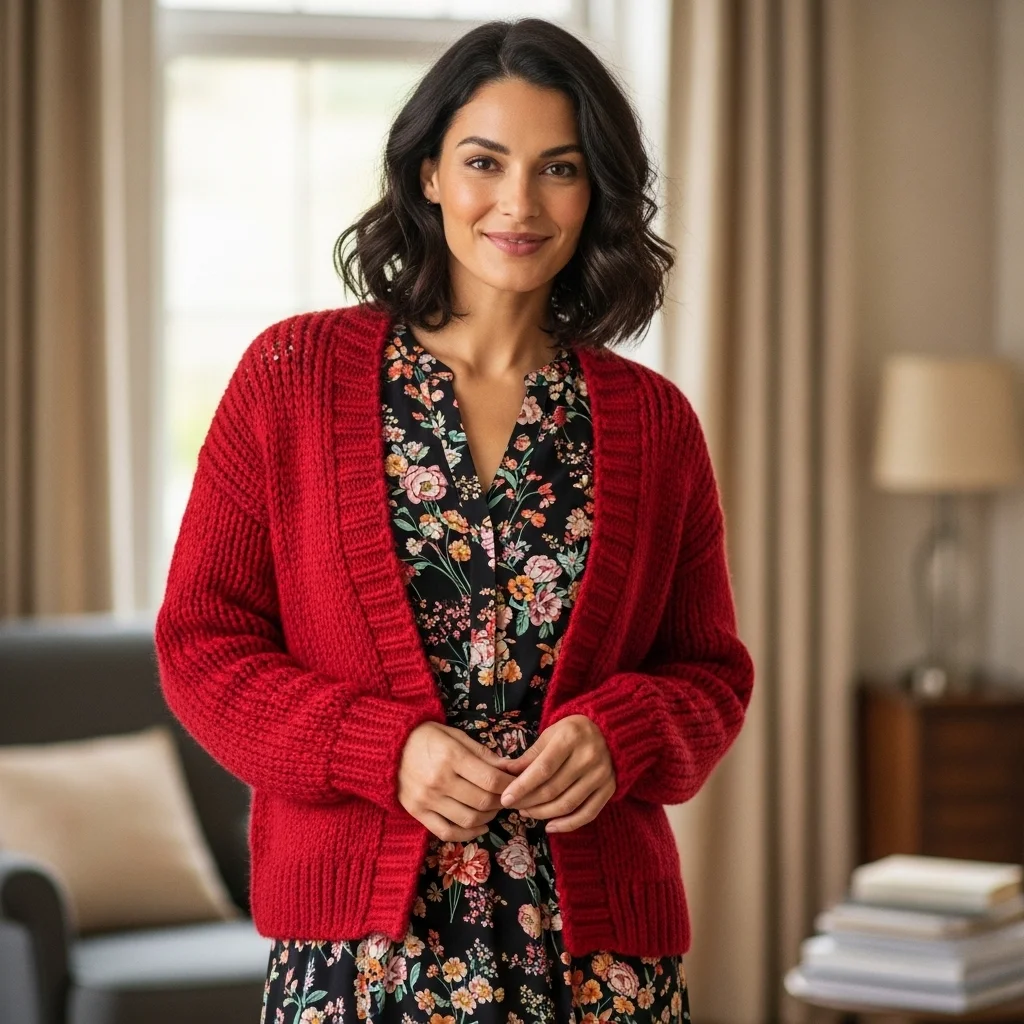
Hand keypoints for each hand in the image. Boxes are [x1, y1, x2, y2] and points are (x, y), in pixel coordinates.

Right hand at [398, 721, 517, 841]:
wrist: (387, 747)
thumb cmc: (425, 737)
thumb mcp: (455, 735)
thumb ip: (482, 753)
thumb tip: (509, 768)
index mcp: (451, 757)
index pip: (490, 779)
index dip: (509, 785)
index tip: (517, 784)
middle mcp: (440, 780)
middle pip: (482, 801)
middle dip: (502, 801)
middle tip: (507, 797)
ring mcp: (427, 799)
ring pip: (469, 819)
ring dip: (488, 817)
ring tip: (493, 808)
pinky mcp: (417, 813)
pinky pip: (447, 832)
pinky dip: (468, 834)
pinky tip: (479, 826)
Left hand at [499, 714, 616, 832]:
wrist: (608, 731)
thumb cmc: (572, 732)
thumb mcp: (550, 734)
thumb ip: (530, 756)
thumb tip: (506, 774)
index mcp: (570, 738)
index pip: (543, 769)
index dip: (523, 786)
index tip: (506, 798)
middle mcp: (588, 757)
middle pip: (553, 789)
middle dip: (528, 802)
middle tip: (512, 806)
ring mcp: (601, 775)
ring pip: (567, 804)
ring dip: (542, 813)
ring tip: (526, 812)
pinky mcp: (609, 788)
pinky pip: (587, 814)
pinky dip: (567, 825)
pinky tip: (550, 826)